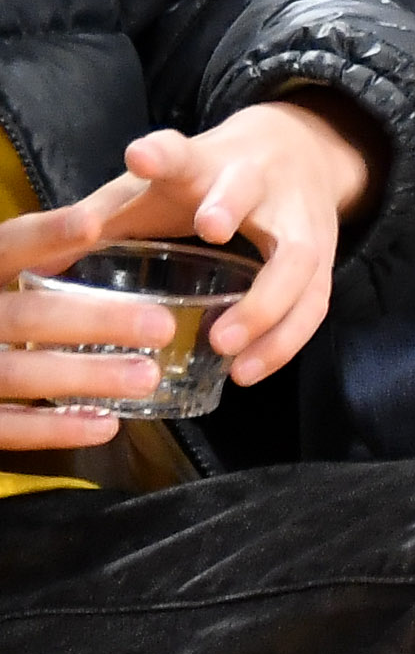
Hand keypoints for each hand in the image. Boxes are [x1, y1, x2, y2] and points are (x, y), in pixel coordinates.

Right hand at [0, 206, 173, 450]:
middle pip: (25, 317)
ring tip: (147, 376)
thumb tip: (109, 227)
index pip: (5, 247)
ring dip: (86, 377)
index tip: (93, 225)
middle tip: (161, 325)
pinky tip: (105, 425)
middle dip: (94, 320)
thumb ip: (34, 260)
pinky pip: (6, 428)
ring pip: (19, 374)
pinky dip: (56, 429)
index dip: (45, 236)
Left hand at [27, 99, 375, 388]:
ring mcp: (298, 219)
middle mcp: (259, 182)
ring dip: (265, 303)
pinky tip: (247, 371)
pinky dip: (283, 340)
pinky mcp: (323, 257)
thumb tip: (40, 264)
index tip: (140, 155)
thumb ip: (103, 217)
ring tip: (224, 344)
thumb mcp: (156, 187)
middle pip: (250, 190)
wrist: (303, 150)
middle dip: (231, 205)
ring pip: (295, 258)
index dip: (163, 154)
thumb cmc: (209, 179)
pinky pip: (313, 302)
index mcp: (207, 164)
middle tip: (211, 228)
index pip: (182, 153)